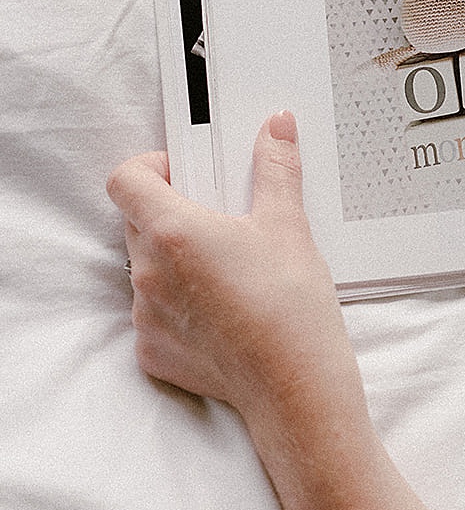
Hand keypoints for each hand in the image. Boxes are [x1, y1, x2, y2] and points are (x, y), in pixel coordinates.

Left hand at [106, 112, 360, 422]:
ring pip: (147, 268)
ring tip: (231, 267)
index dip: (152, 167)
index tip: (185, 171)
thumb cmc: (289, 306)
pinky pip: (154, 313)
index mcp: (173, 231)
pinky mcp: (152, 350)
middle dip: (174, 210)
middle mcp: (147, 272)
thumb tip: (275, 127)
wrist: (293, 382)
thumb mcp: (289, 224)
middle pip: (138, 221)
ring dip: (177, 259)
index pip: (126, 180)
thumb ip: (275, 168)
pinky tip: (224, 308)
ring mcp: (145, 315)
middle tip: (223, 216)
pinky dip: (180, 304)